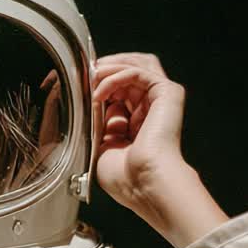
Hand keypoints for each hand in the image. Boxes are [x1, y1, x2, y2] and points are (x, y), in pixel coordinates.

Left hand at [91, 52, 186, 208]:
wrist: (145, 183)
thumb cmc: (126, 176)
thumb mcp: (102, 144)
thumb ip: (98, 120)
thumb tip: (90, 98)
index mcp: (138, 121)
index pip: (120, 87)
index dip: (100, 81)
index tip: (79, 85)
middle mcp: (151, 108)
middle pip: (131, 68)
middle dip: (106, 68)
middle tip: (85, 76)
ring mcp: (161, 99)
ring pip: (137, 64)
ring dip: (111, 67)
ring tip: (92, 78)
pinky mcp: (168, 93)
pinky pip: (139, 72)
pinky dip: (116, 76)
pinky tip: (100, 92)